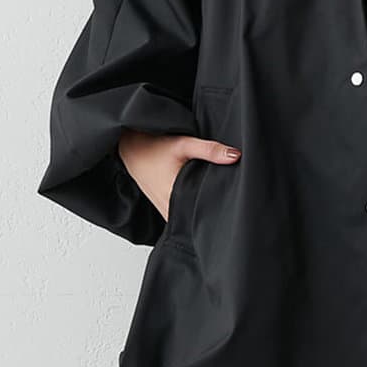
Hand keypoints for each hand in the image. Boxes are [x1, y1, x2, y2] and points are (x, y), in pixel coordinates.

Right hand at [118, 130, 240, 218]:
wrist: (132, 148)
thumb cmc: (155, 147)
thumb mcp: (183, 144)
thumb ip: (209, 150)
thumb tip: (235, 156)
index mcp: (174, 196)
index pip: (200, 215)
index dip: (216, 215)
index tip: (231, 214)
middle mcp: (167, 207)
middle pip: (194, 220)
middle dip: (210, 217)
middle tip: (228, 214)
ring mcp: (164, 210)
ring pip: (186, 221)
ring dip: (198, 218)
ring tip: (217, 213)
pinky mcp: (163, 208)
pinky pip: (178, 217)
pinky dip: (189, 215)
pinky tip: (199, 208)